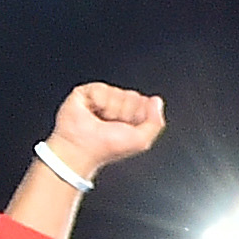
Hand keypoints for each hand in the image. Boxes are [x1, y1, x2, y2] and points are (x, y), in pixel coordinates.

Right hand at [45, 82, 164, 176]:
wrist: (81, 149)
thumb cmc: (105, 148)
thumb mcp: (141, 141)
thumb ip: (155, 122)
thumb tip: (156, 101)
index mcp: (130, 117)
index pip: (145, 103)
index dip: (138, 116)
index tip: (127, 128)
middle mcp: (116, 107)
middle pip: (133, 97)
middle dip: (125, 113)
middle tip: (112, 125)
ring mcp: (101, 99)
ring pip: (118, 92)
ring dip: (111, 109)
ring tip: (100, 120)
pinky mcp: (86, 93)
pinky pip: (101, 89)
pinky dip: (99, 102)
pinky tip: (92, 112)